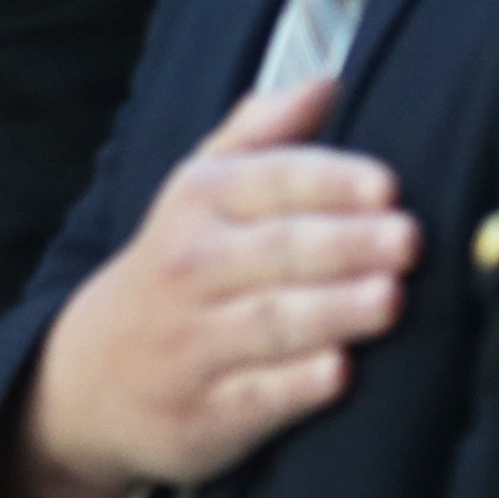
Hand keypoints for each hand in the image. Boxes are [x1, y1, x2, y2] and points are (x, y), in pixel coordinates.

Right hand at [0, 75, 414, 497]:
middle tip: (408, 240)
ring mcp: (194, 345)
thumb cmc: (180, 268)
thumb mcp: (199, 188)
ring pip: (269, 322)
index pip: (269, 181)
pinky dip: (294, 387)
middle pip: (276, 251)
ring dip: (331, 311)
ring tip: (389, 300)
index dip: (329, 181)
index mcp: (199, 202)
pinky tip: (339, 374)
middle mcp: (192, 269)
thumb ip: (263, 133)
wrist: (90, 379)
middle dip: (344, 244)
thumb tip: (326, 83)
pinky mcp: (204, 414)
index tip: (388, 186)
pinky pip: (253, 398)